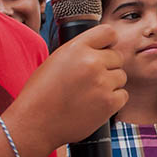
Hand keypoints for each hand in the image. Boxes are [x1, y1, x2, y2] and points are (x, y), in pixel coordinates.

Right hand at [5, 24, 126, 153]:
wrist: (34, 124)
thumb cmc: (41, 94)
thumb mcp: (56, 60)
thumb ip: (81, 51)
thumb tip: (103, 49)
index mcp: (77, 48)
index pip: (108, 32)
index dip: (109, 43)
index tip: (106, 51)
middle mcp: (92, 62)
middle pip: (117, 57)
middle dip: (108, 67)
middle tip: (90, 81)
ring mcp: (102, 83)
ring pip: (121, 76)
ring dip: (110, 84)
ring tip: (88, 94)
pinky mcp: (109, 103)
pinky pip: (122, 95)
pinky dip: (112, 101)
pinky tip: (94, 105)